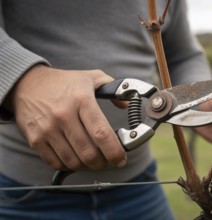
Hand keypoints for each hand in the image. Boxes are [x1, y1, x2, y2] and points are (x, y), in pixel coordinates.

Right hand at [9, 65, 126, 170]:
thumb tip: (128, 104)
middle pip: (88, 153)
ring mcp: (48, 129)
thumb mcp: (91, 78)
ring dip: (87, 166)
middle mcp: (64, 115)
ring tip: (93, 160)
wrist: (26, 83)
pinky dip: (69, 166)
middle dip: (103, 163)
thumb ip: (114, 89)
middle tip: (108, 161)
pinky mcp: (35, 139)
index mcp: (81, 100)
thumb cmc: (64, 83)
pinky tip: (75, 159)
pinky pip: (55, 162)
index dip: (114, 151)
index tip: (121, 159)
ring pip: (73, 161)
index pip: (101, 133)